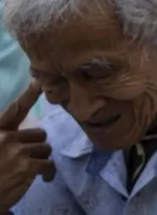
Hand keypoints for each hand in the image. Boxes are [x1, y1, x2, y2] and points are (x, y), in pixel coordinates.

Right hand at [0, 83, 54, 210]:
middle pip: (39, 134)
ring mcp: (17, 152)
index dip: (28, 94)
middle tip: (26, 159)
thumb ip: (7, 137)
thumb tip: (32, 135)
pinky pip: (48, 164)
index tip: (39, 81)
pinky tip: (43, 178)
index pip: (15, 109)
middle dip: (36, 146)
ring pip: (45, 149)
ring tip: (29, 170)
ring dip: (41, 159)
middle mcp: (6, 138)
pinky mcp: (27, 167)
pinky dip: (48, 172)